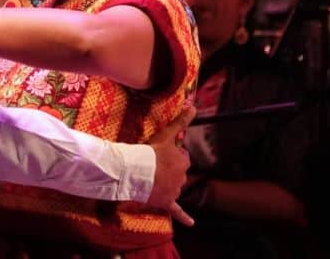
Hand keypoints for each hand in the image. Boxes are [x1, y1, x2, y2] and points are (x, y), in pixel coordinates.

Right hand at [145, 104, 196, 226]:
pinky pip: (177, 211)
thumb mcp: (166, 134)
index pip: (181, 157)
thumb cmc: (150, 152)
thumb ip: (180, 121)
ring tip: (150, 179)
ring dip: (166, 184)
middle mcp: (182, 177)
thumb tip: (194, 105)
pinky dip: (185, 218)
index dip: (170, 155)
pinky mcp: (167, 202)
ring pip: (174, 187)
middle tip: (152, 165)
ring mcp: (175, 190)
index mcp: (183, 161)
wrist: (136, 171)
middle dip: (168, 170)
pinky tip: (192, 224)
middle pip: (177, 173)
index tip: (159, 154)